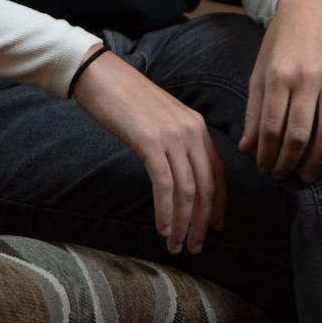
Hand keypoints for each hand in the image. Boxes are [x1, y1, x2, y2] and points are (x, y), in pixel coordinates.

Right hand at [71, 49, 227, 255]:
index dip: (219, 204)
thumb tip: (180, 176)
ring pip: (188, 190)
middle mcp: (191, 130)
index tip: (215, 227)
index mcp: (197, 125)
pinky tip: (162, 229)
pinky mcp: (150, 142)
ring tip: (177, 246)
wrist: (102, 75)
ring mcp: (172, 136)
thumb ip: (176, 142)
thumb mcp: (162, 119)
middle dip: (202, 221)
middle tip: (195, 247)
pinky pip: (164, 185)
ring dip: (183, 223)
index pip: (218, 172)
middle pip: (207, 186)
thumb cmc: (127, 99)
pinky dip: (166, 212)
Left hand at [238, 0, 321, 182]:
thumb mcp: (262, 67)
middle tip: (287, 177)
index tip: (267, 171)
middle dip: (290, 163)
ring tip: (311, 173)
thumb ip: (254, 108)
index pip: (271, 127)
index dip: (268, 155)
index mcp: (277, 74)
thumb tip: (246, 148)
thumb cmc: (284, 38)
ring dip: (320, 158)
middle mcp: (305, 74)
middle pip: (298, 133)